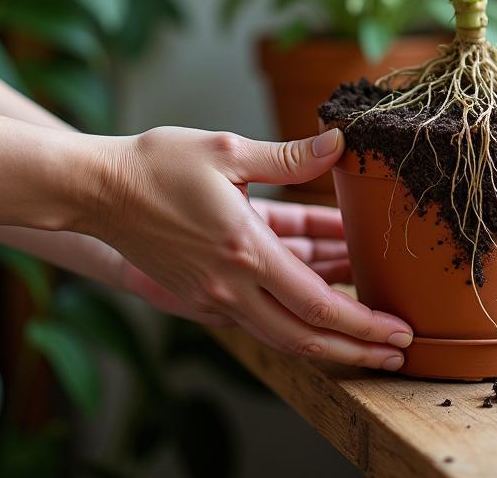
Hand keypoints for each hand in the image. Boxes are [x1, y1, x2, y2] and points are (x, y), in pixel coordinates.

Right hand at [84, 126, 410, 369]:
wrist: (96, 190)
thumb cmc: (158, 164)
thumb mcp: (228, 150)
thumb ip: (289, 156)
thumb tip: (338, 142)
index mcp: (244, 251)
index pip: (316, 304)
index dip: (363, 322)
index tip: (397, 330)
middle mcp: (230, 286)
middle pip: (305, 338)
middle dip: (357, 349)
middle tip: (400, 354)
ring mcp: (214, 296)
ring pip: (282, 336)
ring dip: (330, 344)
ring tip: (371, 342)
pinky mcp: (203, 295)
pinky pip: (260, 318)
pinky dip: (295, 321)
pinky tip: (320, 310)